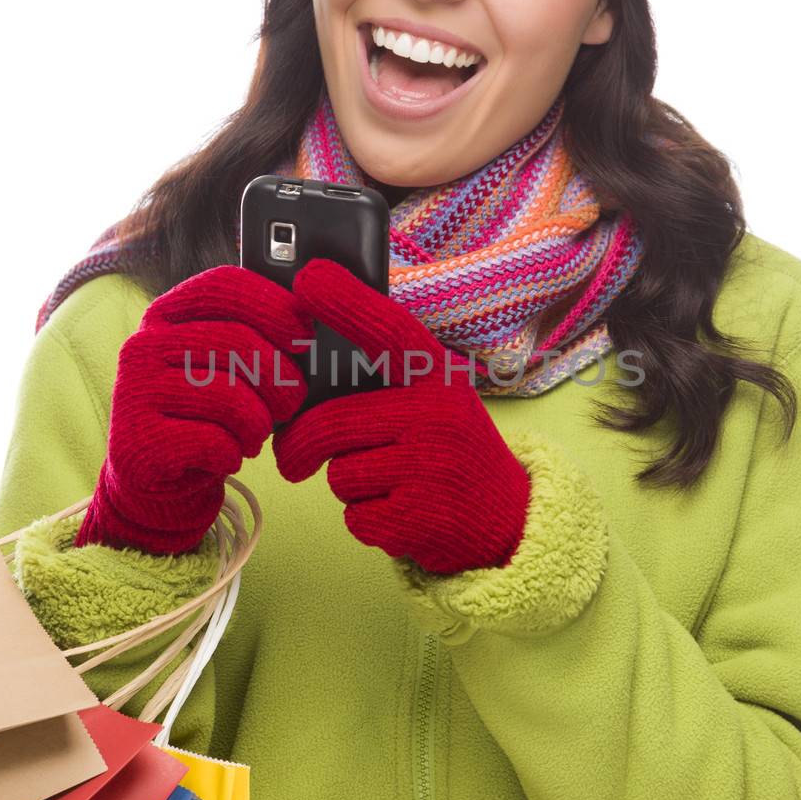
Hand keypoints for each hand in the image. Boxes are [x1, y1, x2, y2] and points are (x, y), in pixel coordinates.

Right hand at [77, 264, 314, 553]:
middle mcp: (143, 345)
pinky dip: (233, 454)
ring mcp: (134, 392)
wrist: (158, 479)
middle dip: (280, 378)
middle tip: (291, 404)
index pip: (223, 286)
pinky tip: (227, 457)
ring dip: (258, 424)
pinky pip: (213, 442)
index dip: (273, 305)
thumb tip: (310, 322)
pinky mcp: (137, 440)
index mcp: (166, 314)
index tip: (304, 335)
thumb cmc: (206, 414)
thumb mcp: (226, 367)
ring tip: (253, 435)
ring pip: (229, 398)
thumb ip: (255, 338)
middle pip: (236, 342)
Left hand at [271, 258, 530, 574]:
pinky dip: (365, 520)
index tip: (308, 278)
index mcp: (440, 377)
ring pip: (341, 473)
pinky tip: (399, 513)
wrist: (508, 521)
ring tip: (389, 484)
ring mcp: (430, 468)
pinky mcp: (419, 517)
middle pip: (332, 423)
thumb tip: (305, 376)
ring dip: (349, 485)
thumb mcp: (436, 403)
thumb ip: (386, 385)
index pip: (389, 331)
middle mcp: (438, 414)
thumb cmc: (450, 452)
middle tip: (292, 460)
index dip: (347, 302)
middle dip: (300, 446)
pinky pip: (355, 516)